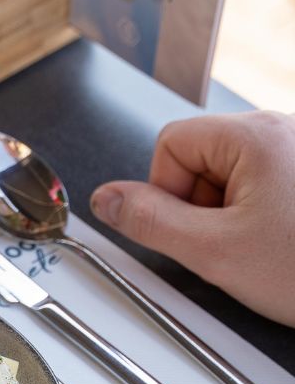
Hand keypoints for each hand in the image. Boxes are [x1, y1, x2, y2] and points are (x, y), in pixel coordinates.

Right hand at [90, 111, 294, 326]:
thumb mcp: (214, 252)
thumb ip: (149, 222)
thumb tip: (106, 200)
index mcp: (256, 137)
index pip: (170, 143)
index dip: (165, 190)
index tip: (189, 226)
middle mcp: (282, 132)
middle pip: (199, 157)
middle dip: (200, 204)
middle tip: (228, 241)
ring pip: (229, 176)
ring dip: (229, 215)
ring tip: (261, 247)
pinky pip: (260, 186)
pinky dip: (258, 217)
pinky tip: (278, 244)